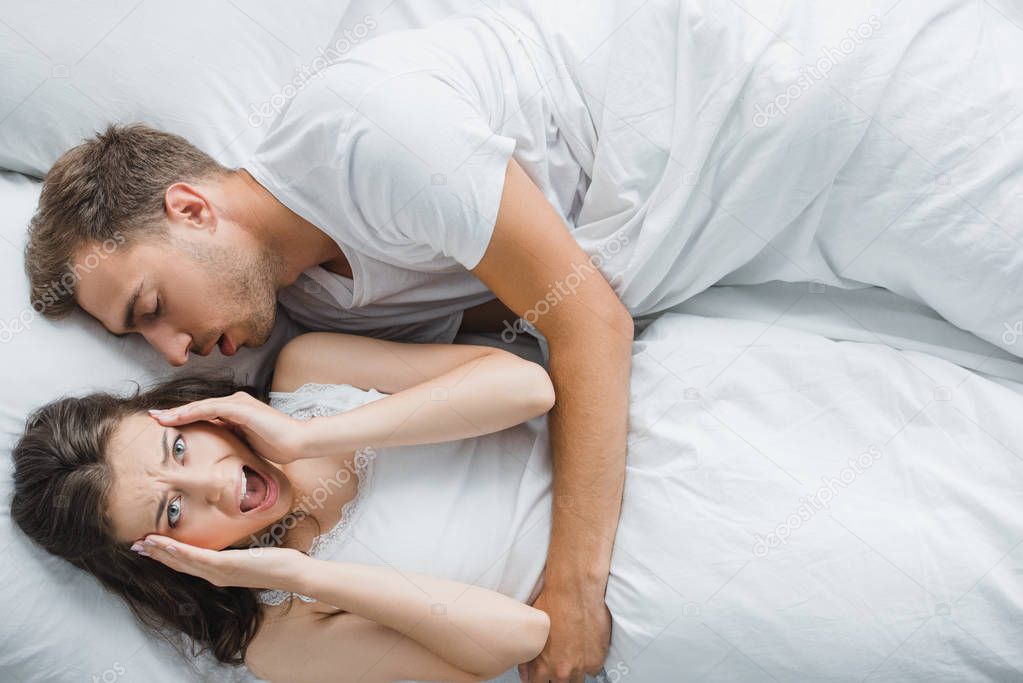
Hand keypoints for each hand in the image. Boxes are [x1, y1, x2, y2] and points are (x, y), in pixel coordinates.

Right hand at [132, 534, 304, 589]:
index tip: (147, 546)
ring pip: (184, 561)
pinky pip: (199, 558)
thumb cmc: (274, 563)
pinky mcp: (228, 566)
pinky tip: (168, 544)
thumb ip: (235, 550)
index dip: (165, 556)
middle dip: (156, 554)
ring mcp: (220, 572)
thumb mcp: (249, 554)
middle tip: (135, 544)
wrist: (292, 574)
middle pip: (178, 565)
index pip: (186, 564)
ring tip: (143, 542)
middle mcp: (215, 575)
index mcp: (218, 572)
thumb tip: (228, 540)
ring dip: (162, 552)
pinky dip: (181, 552)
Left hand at [149, 391, 308, 463]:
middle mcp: (236, 403)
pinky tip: (177, 417)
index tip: (165, 424)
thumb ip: (232, 439)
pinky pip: (211, 409)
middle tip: (153, 417)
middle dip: (175, 413)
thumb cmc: (278, 446)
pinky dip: (192, 412)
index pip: (205, 413)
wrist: (299, 442)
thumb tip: (216, 448)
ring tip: (159, 418)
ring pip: (201, 406)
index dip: (184, 418)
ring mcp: (239, 404)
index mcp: (237, 412)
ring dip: (178, 412)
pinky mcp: (241, 409)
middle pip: (199, 407)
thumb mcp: (247, 443)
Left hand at [520, 586, 610, 682]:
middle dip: (558, 674)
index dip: (540, 678)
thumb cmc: (553, 604)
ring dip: (574, 669)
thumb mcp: (532, 629)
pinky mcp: (598, 659)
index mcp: (543, 666)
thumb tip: (524, 672)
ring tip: (572, 652)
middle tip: (560, 658)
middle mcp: (562, 671)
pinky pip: (593, 669)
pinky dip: (589, 661)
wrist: (575, 591)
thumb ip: (527, 656)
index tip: (544, 672)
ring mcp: (582, 667)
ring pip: (577, 679)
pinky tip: (584, 647)